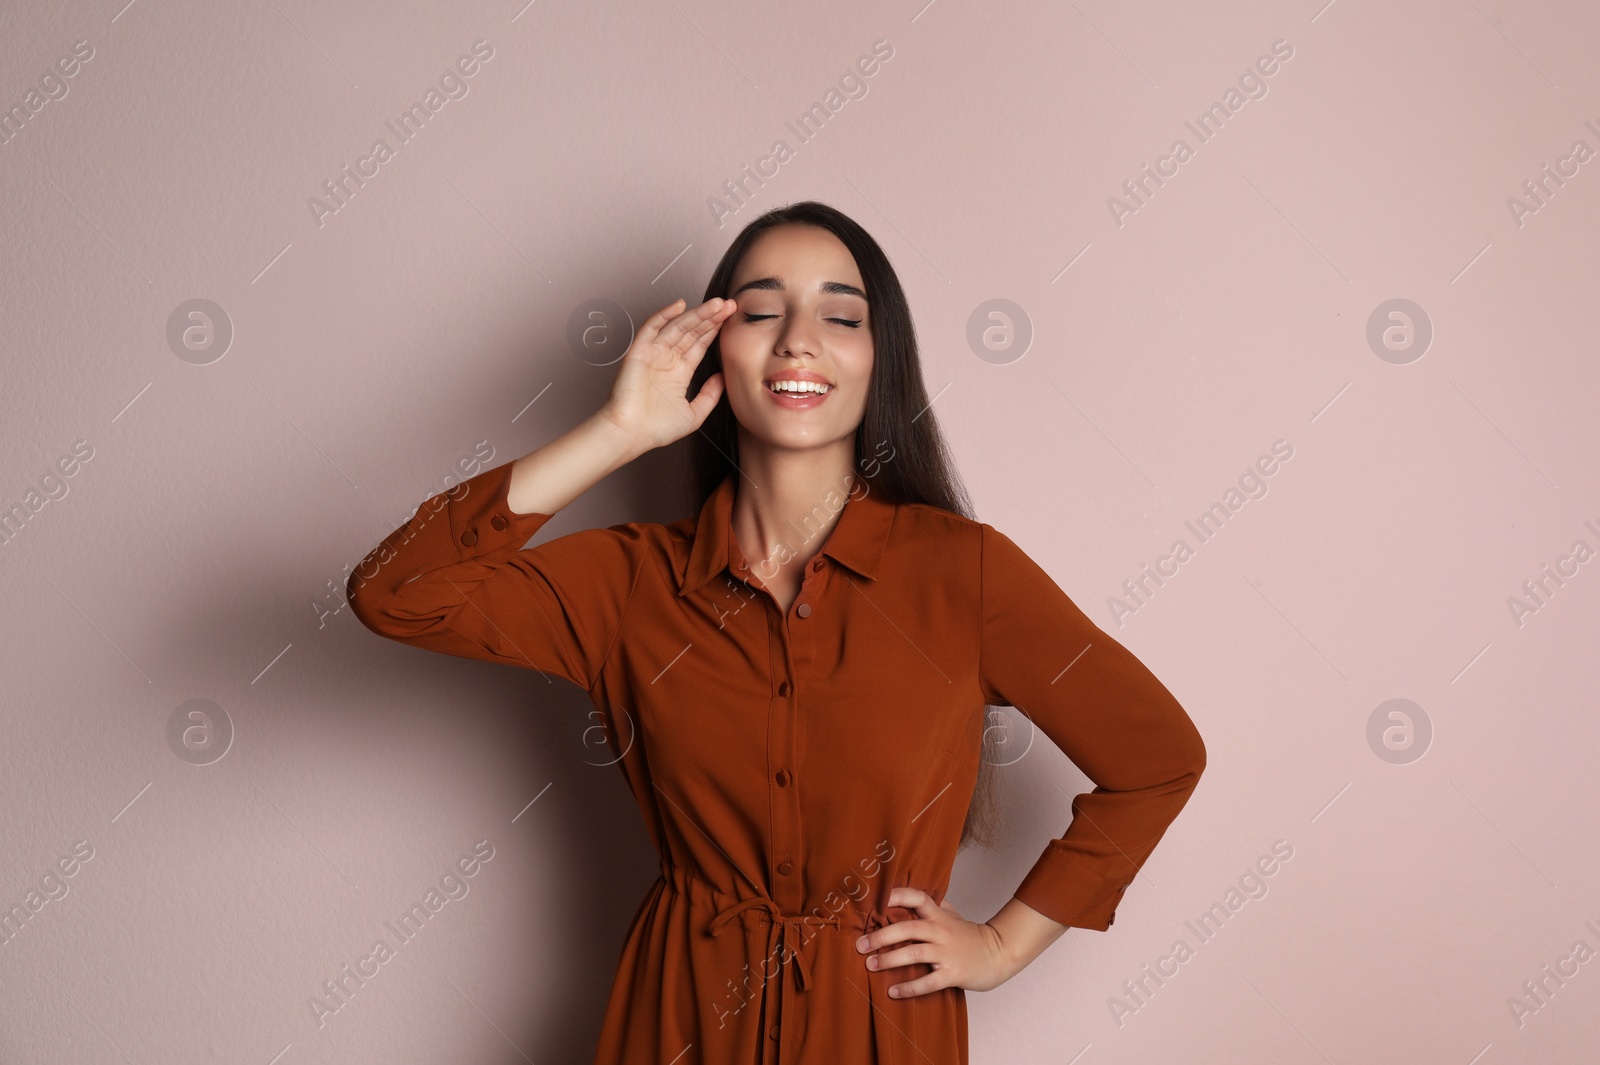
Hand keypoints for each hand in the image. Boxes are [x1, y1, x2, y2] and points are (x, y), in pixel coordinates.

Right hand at [599, 296, 736, 450]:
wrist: (631, 435)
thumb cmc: (657, 429)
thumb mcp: (694, 414)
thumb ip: (710, 395)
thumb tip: (723, 377)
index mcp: (680, 371)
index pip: (700, 344)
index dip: (715, 330)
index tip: (733, 318)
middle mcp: (667, 359)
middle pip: (692, 331)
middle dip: (711, 317)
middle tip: (730, 305)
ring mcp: (653, 353)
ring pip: (678, 326)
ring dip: (697, 313)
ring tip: (718, 304)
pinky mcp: (638, 351)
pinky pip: (651, 328)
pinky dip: (664, 315)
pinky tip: (680, 304)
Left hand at [854, 887, 1018, 995]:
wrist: (998, 954)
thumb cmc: (969, 935)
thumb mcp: (953, 915)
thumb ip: (933, 905)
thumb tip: (908, 893)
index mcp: (939, 916)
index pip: (917, 898)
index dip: (897, 895)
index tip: (876, 899)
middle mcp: (941, 931)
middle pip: (908, 929)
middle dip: (881, 936)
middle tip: (860, 945)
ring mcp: (947, 953)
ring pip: (914, 954)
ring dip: (889, 960)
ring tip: (870, 965)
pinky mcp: (953, 974)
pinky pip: (928, 982)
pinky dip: (909, 988)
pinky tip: (893, 992)